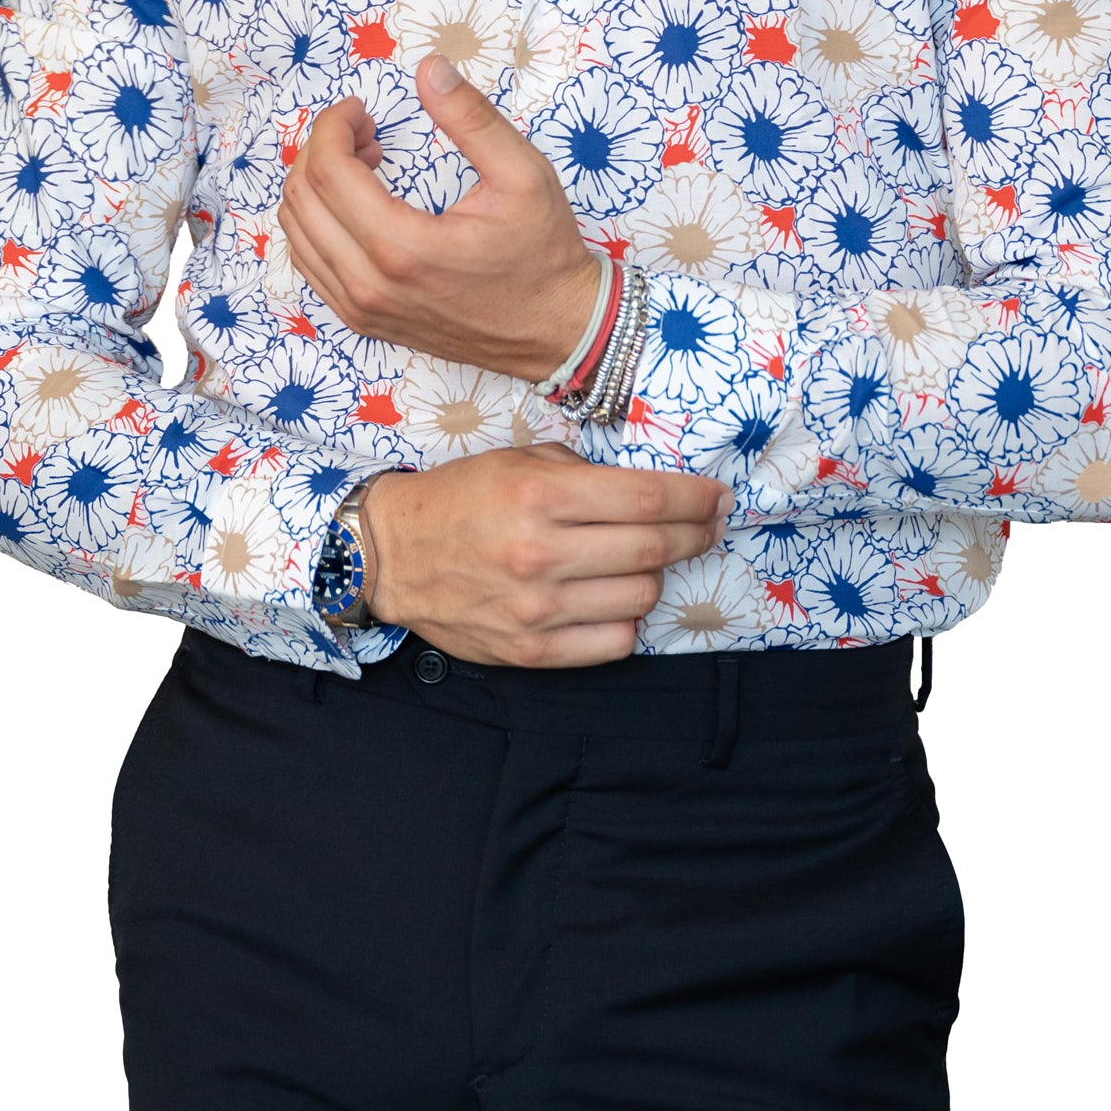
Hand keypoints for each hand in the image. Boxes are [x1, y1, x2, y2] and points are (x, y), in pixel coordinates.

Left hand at [278, 56, 599, 382]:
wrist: (555, 331)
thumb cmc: (544, 254)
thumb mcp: (523, 174)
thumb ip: (472, 118)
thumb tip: (430, 68)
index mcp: (403, 248)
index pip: (327, 172)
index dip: (333, 126)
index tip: (360, 110)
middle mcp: (370, 285)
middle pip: (301, 199)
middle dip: (321, 149)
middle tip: (365, 133)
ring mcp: (361, 309)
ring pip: (296, 233)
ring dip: (316, 186)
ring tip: (362, 165)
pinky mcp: (362, 321)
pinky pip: (310, 264)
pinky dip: (317, 222)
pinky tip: (356, 203)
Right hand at [362, 444, 732, 667]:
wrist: (393, 555)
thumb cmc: (461, 498)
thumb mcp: (518, 459)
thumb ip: (584, 471)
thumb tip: (652, 490)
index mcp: (540, 495)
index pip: (648, 501)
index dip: (696, 499)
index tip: (717, 497)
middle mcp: (541, 553)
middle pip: (655, 548)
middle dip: (696, 534)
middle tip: (707, 526)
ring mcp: (536, 609)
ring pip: (641, 597)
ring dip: (656, 576)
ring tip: (646, 561)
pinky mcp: (529, 652)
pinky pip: (613, 643)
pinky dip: (627, 620)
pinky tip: (615, 599)